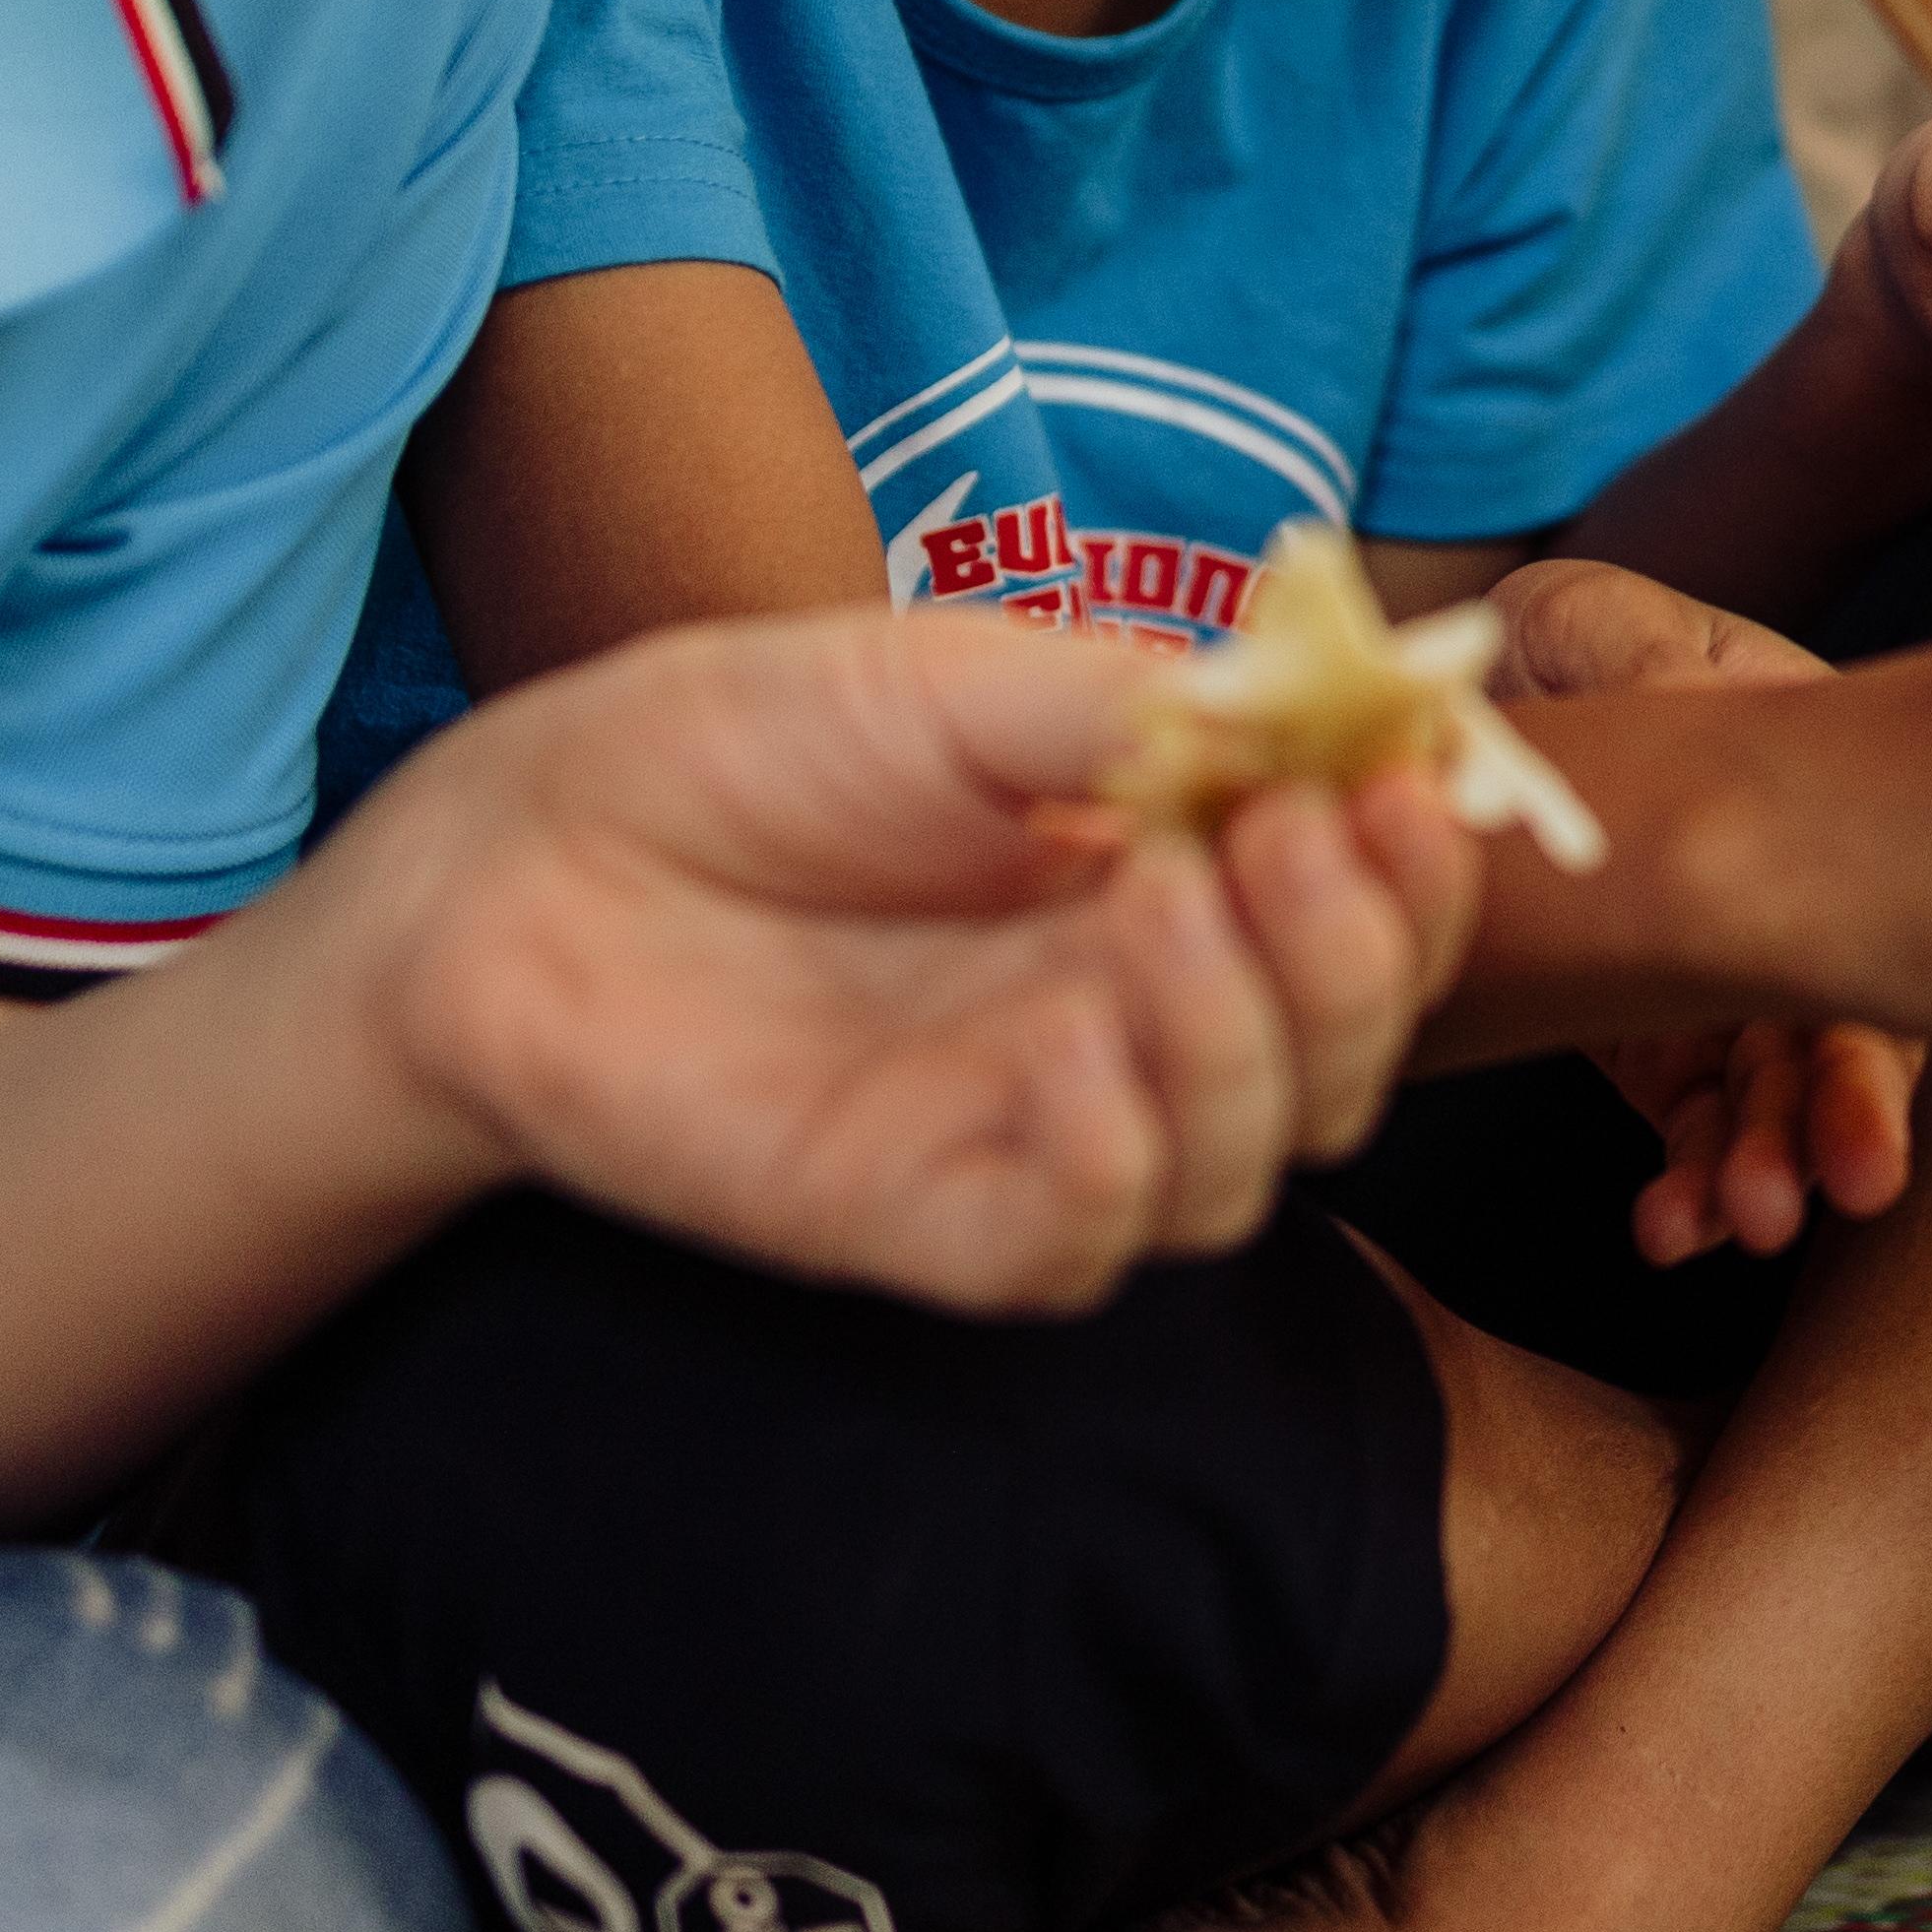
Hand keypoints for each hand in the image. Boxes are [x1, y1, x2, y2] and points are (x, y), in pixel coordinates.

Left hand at [351, 607, 1478, 1316]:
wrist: (519, 852)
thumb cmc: (727, 751)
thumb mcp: (952, 684)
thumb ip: (1133, 700)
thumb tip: (1324, 703)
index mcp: (1157, 887)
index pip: (1360, 919)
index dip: (1413, 871)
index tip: (1406, 784)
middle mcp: (1121, 1024)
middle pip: (1336, 1062)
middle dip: (1358, 959)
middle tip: (1286, 844)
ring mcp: (1028, 1131)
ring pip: (1242, 1171)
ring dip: (1250, 1043)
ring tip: (1168, 904)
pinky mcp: (923, 1221)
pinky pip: (1084, 1247)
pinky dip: (1118, 1158)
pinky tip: (1072, 1045)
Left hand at [1483, 564, 1918, 1256]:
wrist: (1487, 687)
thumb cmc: (1569, 642)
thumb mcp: (1609, 628)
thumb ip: (1658, 668)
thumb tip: (1686, 701)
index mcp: (1823, 797)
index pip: (1885, 912)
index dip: (1880, 1018)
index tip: (1862, 1121)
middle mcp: (1803, 899)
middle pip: (1851, 1020)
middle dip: (1842, 1121)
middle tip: (1816, 1194)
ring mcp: (1735, 982)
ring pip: (1778, 1093)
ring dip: (1763, 1164)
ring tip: (1724, 1223)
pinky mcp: (1663, 1044)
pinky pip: (1697, 1126)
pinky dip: (1691, 1180)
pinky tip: (1667, 1225)